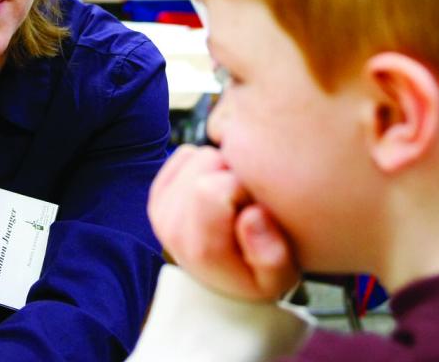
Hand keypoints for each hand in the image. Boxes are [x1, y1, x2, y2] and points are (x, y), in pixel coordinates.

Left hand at [147, 145, 298, 301]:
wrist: (225, 284)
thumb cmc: (258, 275)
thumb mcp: (279, 278)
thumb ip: (271, 255)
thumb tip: (253, 215)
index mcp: (201, 247)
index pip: (221, 185)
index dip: (248, 187)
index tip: (257, 209)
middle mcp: (172, 226)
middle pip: (210, 163)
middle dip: (236, 175)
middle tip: (247, 205)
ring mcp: (161, 208)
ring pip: (200, 154)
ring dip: (223, 170)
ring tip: (235, 200)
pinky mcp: (159, 193)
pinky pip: (188, 153)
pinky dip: (207, 166)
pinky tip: (219, 191)